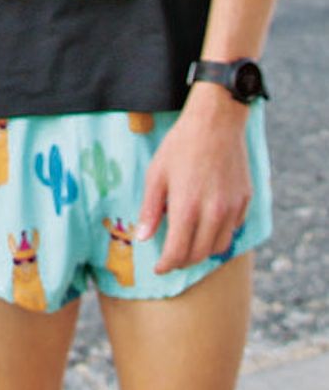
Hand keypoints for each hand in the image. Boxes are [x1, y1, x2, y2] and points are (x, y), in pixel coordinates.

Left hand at [135, 83, 251, 273]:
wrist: (216, 121)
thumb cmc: (180, 146)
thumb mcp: (156, 174)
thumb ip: (150, 210)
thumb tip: (143, 238)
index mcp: (187, 208)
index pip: (178, 253)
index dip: (166, 265)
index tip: (158, 268)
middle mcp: (214, 213)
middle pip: (200, 255)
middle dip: (183, 262)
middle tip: (171, 258)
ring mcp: (233, 208)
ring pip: (219, 246)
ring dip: (202, 251)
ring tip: (188, 243)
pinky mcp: (245, 201)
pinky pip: (233, 229)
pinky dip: (219, 233)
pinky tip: (206, 223)